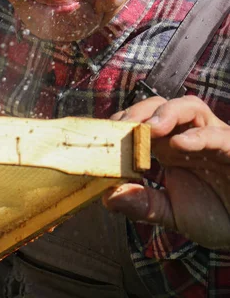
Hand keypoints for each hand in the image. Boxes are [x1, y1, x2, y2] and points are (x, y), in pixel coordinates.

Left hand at [103, 95, 229, 248]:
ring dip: (166, 113)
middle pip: (160, 106)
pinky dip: (198, 136)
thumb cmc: (214, 215)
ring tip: (149, 129)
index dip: (123, 122)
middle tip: (121, 126)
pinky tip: (180, 143)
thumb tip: (108, 196)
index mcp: (169, 146)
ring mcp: (211, 137)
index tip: (104, 134)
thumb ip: (144, 203)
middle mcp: (188, 135)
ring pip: (188, 107)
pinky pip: (217, 134)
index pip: (142, 121)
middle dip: (139, 112)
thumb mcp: (172, 213)